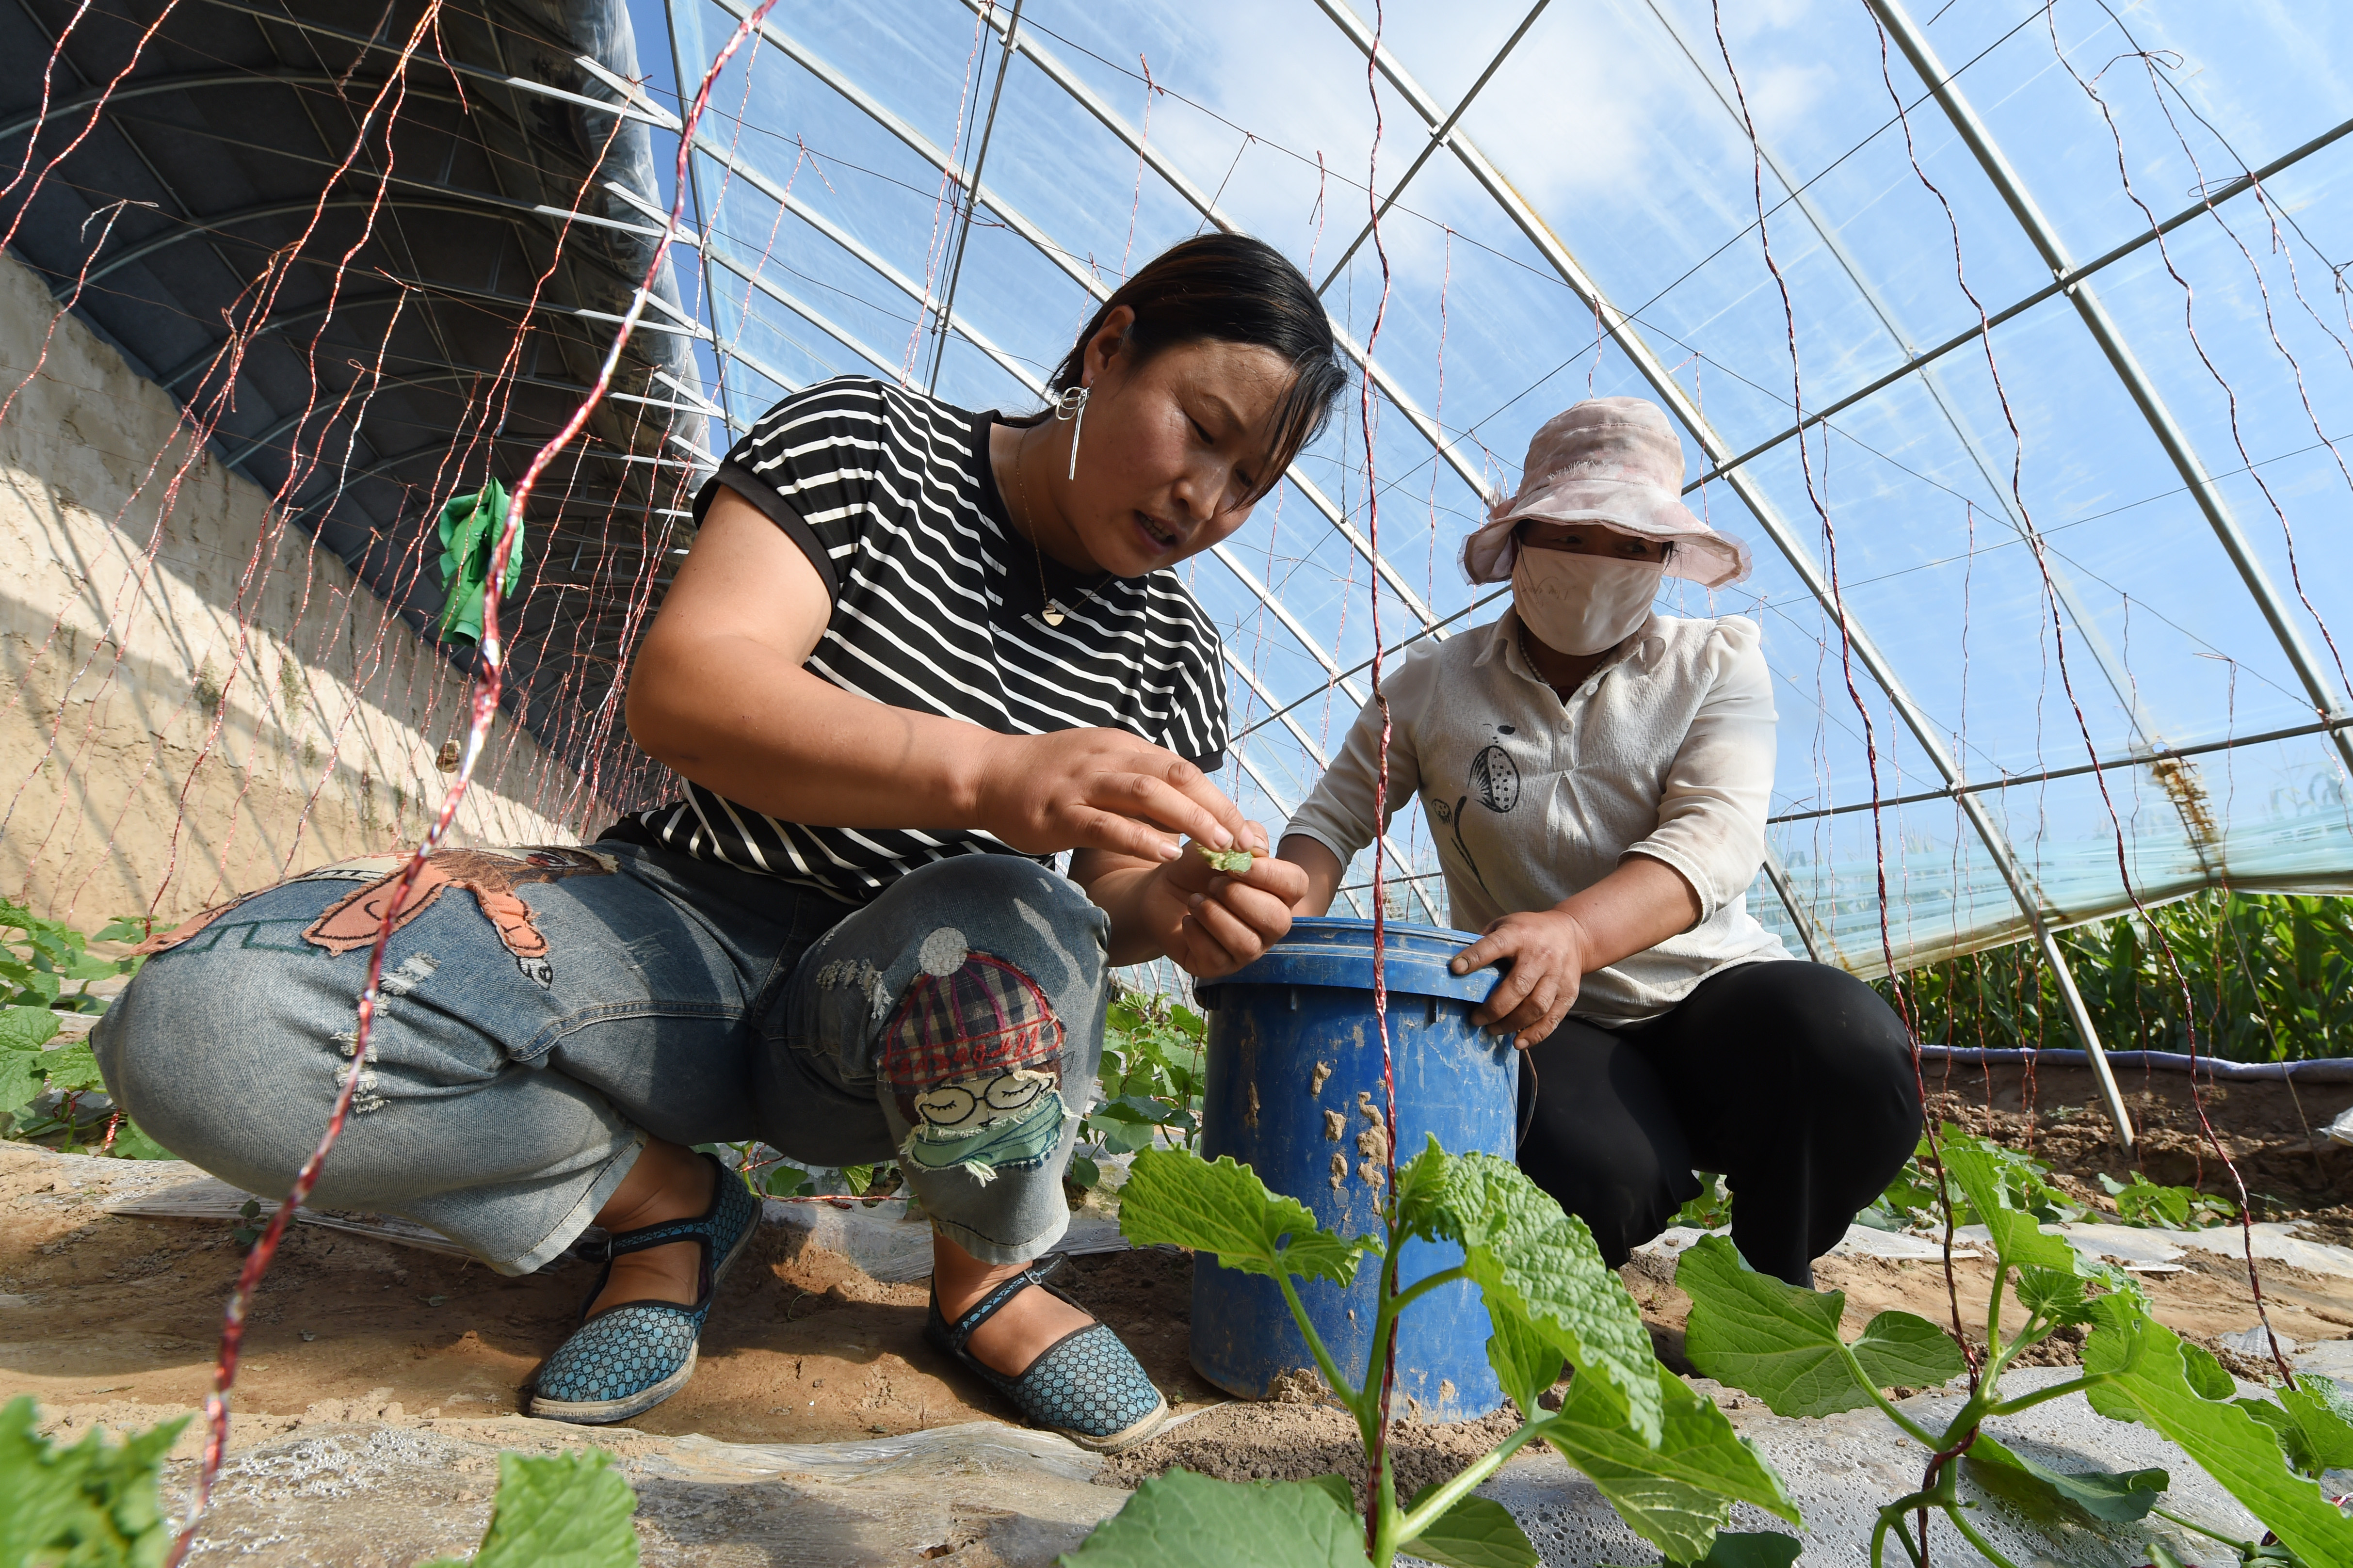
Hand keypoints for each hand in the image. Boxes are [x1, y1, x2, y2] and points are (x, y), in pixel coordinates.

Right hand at [973, 728, 1244, 860]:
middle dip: (1216, 809)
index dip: (1219, 799)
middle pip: (1176, 777)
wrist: (987, 773)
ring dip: (1189, 820)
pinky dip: (1141, 838)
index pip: (1184, 770)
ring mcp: (1084, 784)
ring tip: (1219, 847)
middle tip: (1245, 841)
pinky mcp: (1061, 813)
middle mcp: (1109, 758)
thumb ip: (1138, 781)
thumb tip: (1185, 809)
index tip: (1246, 829)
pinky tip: (1166, 855)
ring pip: (1148, 795)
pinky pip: (1107, 824)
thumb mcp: (1100, 765)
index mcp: (1123, 747)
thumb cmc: (1048, 776)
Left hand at [1150, 823, 1306, 978]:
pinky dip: (1196, 933)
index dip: (1270, 874)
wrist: (1160, 890)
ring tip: (1195, 901)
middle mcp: (1268, 925)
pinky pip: (1216, 958)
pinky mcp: (1219, 967)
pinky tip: (1188, 921)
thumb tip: (1256, 849)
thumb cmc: (1196, 867)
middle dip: (1239, 897)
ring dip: (1215, 916)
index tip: (1236, 865)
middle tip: (1212, 884)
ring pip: (1247, 944)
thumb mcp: (1218, 841)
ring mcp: (1247, 950)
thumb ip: (1243, 835)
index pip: (1296, 885)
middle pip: (1278, 920)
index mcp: (1277, 892)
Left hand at [1449, 909, 1591, 1049]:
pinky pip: (1552, 1018)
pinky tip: (1518, 1042)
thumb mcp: (1506, 925)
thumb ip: (1485, 942)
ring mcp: (1557, 975)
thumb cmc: (1530, 932)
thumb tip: (1457, 964)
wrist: (1574, 935)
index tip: (1455, 969)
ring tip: (1493, 1030)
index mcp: (1519, 935)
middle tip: (1476, 1019)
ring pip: (1536, 1006)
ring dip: (1512, 1024)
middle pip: (1518, 986)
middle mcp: (1540, 956)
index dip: (1475, 958)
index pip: (1495, 946)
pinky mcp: (1568, 992)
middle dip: (1494, 1008)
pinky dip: (1535, 1034)